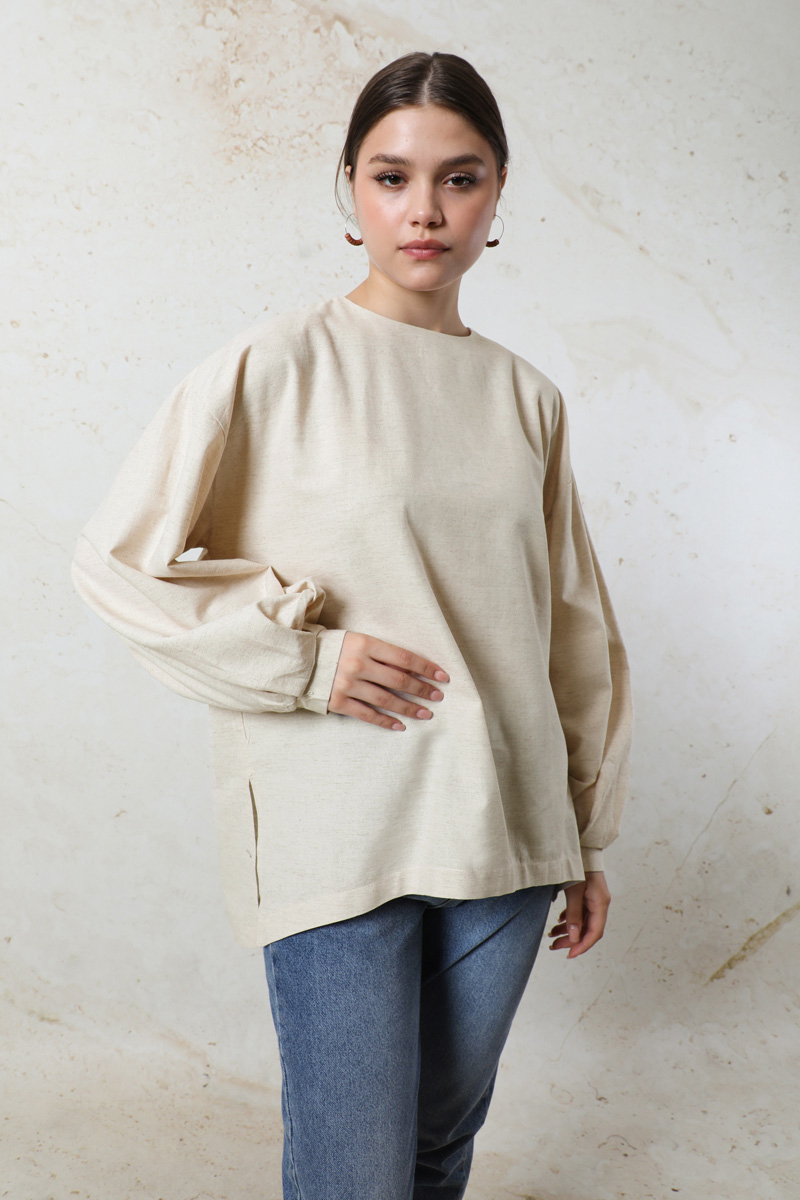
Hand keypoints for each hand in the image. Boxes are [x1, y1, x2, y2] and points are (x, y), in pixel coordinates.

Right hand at [327, 631, 448, 730]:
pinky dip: (385, 721)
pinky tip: (400, 725)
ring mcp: (347, 684)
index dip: (426, 668)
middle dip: (422, 689)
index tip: (442, 677)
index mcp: (365, 644)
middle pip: (398, 680)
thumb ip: (381, 653)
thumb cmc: (335, 649)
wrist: (300, 661)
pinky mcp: (339, 702)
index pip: (404, 657)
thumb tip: (411, 670)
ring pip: (386, 700)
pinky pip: (367, 714)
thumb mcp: (357, 641)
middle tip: (437, 697)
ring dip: (409, 708)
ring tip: (425, 713)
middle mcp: (358, 664)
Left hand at [548, 870, 610, 957]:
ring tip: (551, 935)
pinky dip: (569, 920)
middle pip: (588, 929)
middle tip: (553, 946)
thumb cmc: (578, 865)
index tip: (568, 955)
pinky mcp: (587, 894)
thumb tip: (574, 938)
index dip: (582, 946)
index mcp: (600, 903)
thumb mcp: (574, 891)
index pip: (594, 933)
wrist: (582, 845)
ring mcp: (594, 898)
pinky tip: (559, 922)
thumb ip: (574, 914)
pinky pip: (580, 913)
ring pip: (582, 922)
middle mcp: (599, 903)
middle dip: (571, 940)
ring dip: (568, 931)